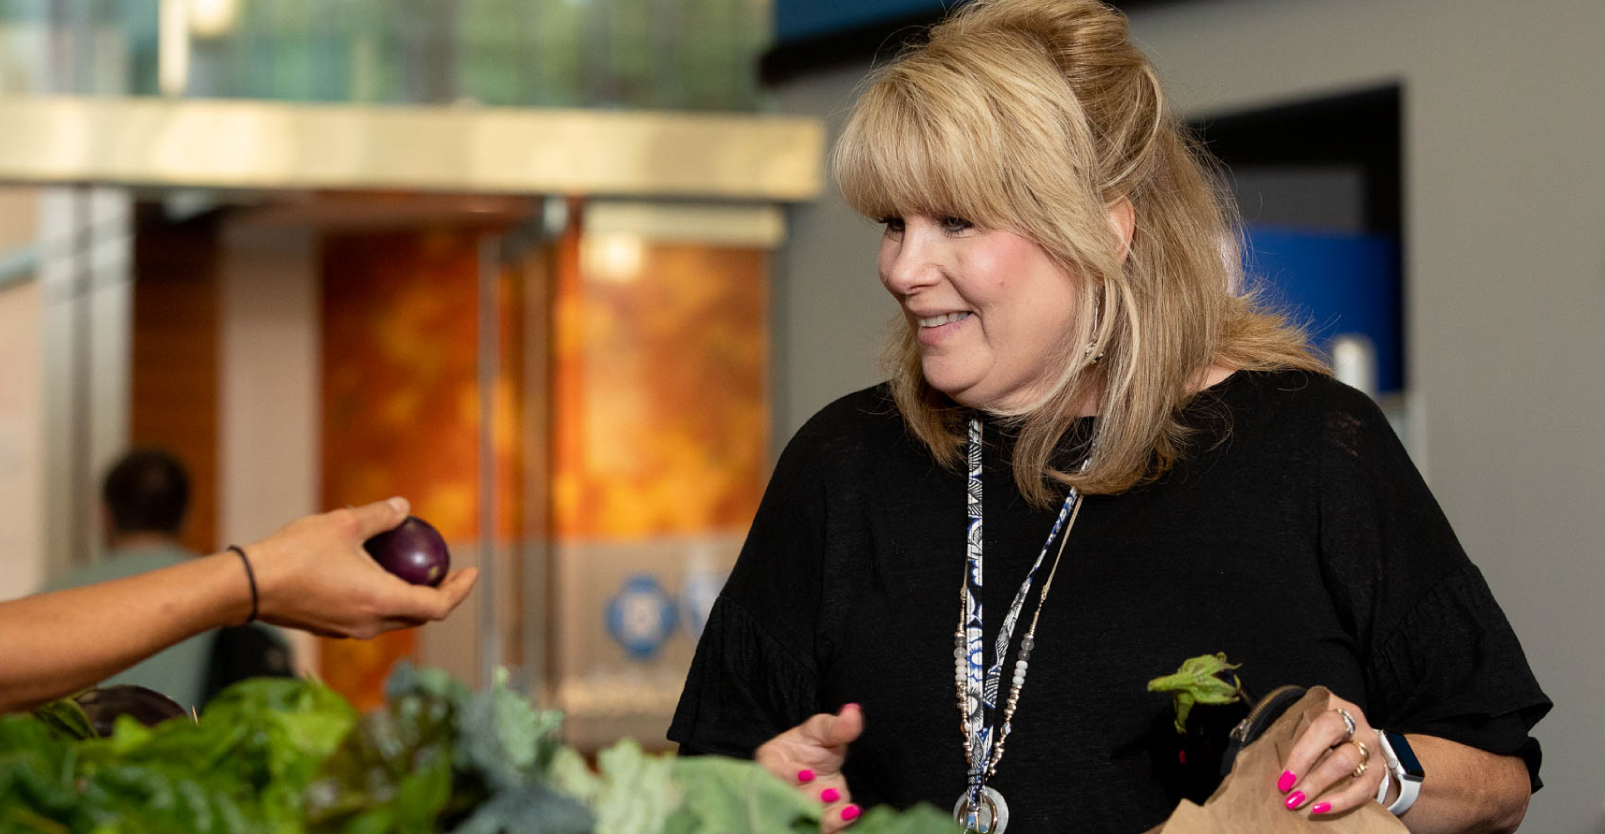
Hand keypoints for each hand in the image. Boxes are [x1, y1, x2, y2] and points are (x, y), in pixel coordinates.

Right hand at [245, 497, 478, 638]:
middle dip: (440, 596)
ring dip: (410, 597)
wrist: (247, 587)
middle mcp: (371, 624)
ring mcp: (350, 630)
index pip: (438, 607)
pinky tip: (375, 573)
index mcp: (382, 601)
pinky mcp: (331, 628)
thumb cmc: (295, 554)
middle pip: (419, 616)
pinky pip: (370, 616)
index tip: (473, 572)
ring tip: (414, 569)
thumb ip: (381, 516)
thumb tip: (404, 506)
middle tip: (449, 571)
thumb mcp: (344, 524)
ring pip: (394, 618)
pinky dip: (383, 598)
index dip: (461, 590)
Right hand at [755, 704, 864, 831]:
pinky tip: (850, 815)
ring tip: (846, 808)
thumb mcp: (824, 730)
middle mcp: (776, 792)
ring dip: (824, 819)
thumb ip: (837, 725)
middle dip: (808, 800)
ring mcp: (792, 812)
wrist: (821, 768)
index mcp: (769, 765)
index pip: (772, 773)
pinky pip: (819, 832)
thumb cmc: (813, 746)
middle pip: (786, 802)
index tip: (808, 774)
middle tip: (831, 793)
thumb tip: (853, 711)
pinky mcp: (809, 826)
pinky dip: (835, 827)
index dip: (788, 776)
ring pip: (802, 822)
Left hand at [1277, 692, 1386, 816]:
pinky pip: (1363, 790)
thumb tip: (1262, 757)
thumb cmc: (1316, 730)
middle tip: (1289, 794)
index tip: (1284, 777)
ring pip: (1350, 768)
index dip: (1303, 754)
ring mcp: (1371, 750)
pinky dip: (1342, 802)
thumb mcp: (1304, 723)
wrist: (1350, 737)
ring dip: (1321, 788)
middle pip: (1340, 752)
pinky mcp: (1378, 771)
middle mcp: (1359, 727)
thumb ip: (1289, 734)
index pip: (1323, 728)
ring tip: (1299, 802)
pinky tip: (1321, 808)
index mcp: (1337, 708)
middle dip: (1312, 777)